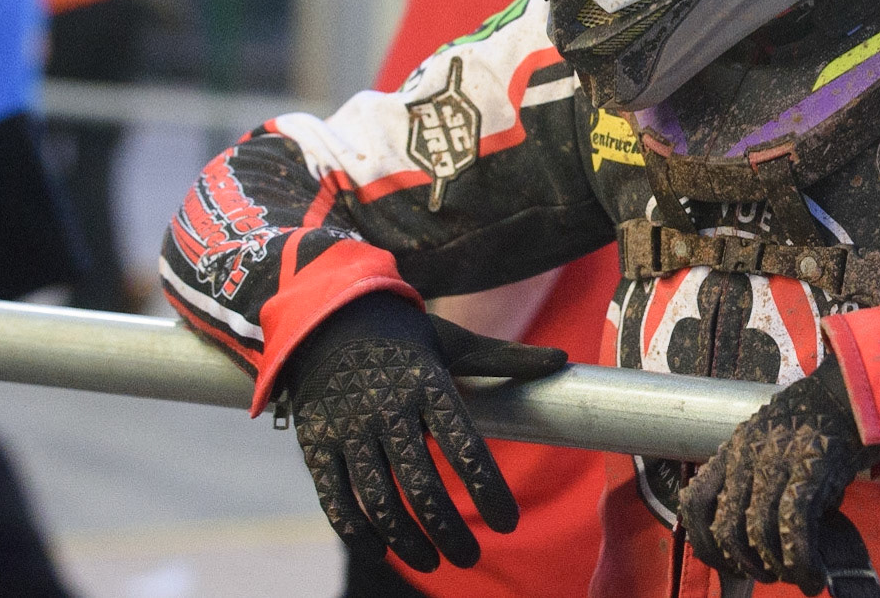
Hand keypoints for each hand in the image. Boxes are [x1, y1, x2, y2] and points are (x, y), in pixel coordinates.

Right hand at [283, 291, 566, 570]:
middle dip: (449, 530)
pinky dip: (359, 534)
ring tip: (434, 563)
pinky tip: (383, 551)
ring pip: (378, 500)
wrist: (328, 317)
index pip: (465, 446)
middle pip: (422, 484)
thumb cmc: (406, 337)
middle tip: (471, 557)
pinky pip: (335, 500)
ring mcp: (348, 428)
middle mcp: (387, 408)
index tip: (509, 523)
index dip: (488, 490)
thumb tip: (563, 361)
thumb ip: (506, 358)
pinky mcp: (316, 444)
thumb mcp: (454, 342)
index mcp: (428, 384)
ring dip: (408, 541)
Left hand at [680, 358, 879, 595]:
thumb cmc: (816, 427)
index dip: (703, 542)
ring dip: (775, 566)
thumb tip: (755, 541)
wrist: (853, 392)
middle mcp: (748, 453)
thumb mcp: (772, 448)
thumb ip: (756, 483)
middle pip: (726, 525)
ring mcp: (778, 458)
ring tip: (792, 576)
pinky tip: (811, 576)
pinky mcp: (811, 466)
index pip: (696, 501)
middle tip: (765, 574)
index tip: (723, 563)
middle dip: (744, 563)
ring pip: (758, 530)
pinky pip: (794, 525)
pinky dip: (801, 561)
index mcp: (734, 449)